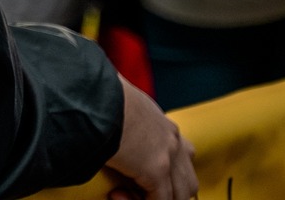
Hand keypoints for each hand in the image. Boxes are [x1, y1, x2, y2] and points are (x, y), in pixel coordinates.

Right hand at [106, 77, 196, 199]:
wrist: (96, 96)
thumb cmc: (98, 95)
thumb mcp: (118, 102)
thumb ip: (122, 115)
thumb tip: (96, 113)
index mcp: (162, 123)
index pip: (179, 154)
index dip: (164, 171)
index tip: (135, 172)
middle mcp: (172, 139)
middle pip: (188, 180)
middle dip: (171, 192)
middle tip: (139, 190)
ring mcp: (168, 156)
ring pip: (181, 194)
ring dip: (159, 199)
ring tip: (129, 194)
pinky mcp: (156, 171)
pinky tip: (117, 195)